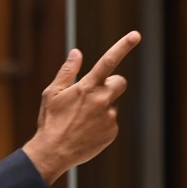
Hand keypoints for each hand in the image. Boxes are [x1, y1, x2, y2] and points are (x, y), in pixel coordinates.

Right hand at [22, 30, 141, 184]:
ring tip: (82, 121)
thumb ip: (67, 71)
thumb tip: (76, 52)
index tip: (136, 35)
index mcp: (87, 87)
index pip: (108, 61)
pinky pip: (111, 122)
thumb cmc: (50, 121)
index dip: (123, 46)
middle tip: (93, 95)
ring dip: (101, 108)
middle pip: (119, 82)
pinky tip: (86, 132)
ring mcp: (109, 116)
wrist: (54, 152)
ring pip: (111, 104)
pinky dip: (101, 125)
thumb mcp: (52, 93)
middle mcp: (102, 99)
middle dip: (111, 85)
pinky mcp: (112, 131)